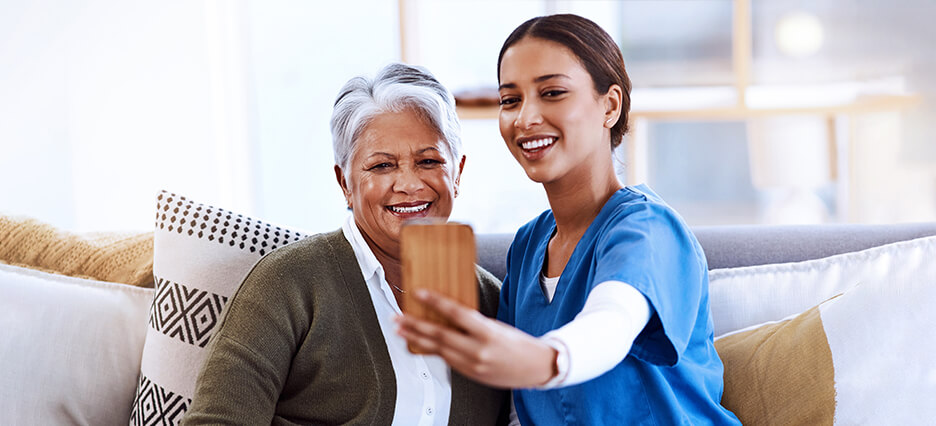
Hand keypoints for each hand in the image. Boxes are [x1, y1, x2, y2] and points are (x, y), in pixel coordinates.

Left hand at [395, 289, 557, 388]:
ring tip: (400, 330)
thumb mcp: (497, 327)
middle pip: (440, 335)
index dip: (436, 302)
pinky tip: (418, 344)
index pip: (457, 314)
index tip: (418, 292)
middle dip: (415, 325)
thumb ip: (473, 323)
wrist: (537, 368)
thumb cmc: (520, 343)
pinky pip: (445, 360)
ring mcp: (473, 365)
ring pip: (438, 350)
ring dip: (416, 339)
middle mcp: (478, 351)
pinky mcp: (470, 374)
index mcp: (489, 333)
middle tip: (397, 317)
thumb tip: (449, 313)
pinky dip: (430, 350)